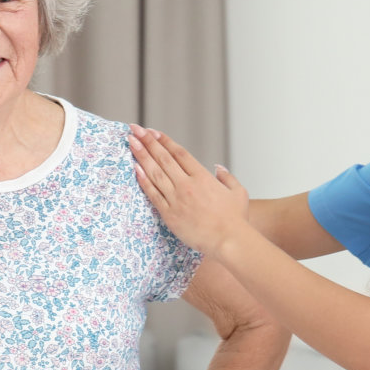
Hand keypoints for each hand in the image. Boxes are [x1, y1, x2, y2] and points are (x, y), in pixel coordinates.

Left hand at [128, 124, 249, 255]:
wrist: (229, 240)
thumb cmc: (236, 219)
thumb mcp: (238, 192)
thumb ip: (227, 177)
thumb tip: (218, 168)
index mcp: (203, 176)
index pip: (179, 153)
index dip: (164, 141)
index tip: (153, 132)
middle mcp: (187, 184)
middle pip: (163, 158)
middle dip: (147, 141)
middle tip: (135, 129)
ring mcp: (177, 199)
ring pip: (155, 173)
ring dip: (141, 155)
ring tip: (130, 142)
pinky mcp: (170, 214)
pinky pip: (153, 194)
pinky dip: (143, 180)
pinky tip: (134, 168)